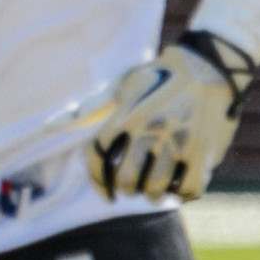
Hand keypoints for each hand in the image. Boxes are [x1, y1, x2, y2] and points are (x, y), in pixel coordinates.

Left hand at [73, 31, 256, 200]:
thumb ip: (88, 108)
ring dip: (153, 194)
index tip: (106, 195)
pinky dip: (182, 193)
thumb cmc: (161, 75)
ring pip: (156, 190)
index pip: (97, 159)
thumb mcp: (123, 84)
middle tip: (134, 185)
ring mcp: (178, 140)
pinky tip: (180, 184)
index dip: (97, 182)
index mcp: (125, 114)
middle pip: (126, 180)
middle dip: (126, 188)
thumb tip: (46, 127)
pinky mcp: (205, 150)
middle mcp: (150, 129)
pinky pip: (188, 190)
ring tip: (155, 187)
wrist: (213, 64)